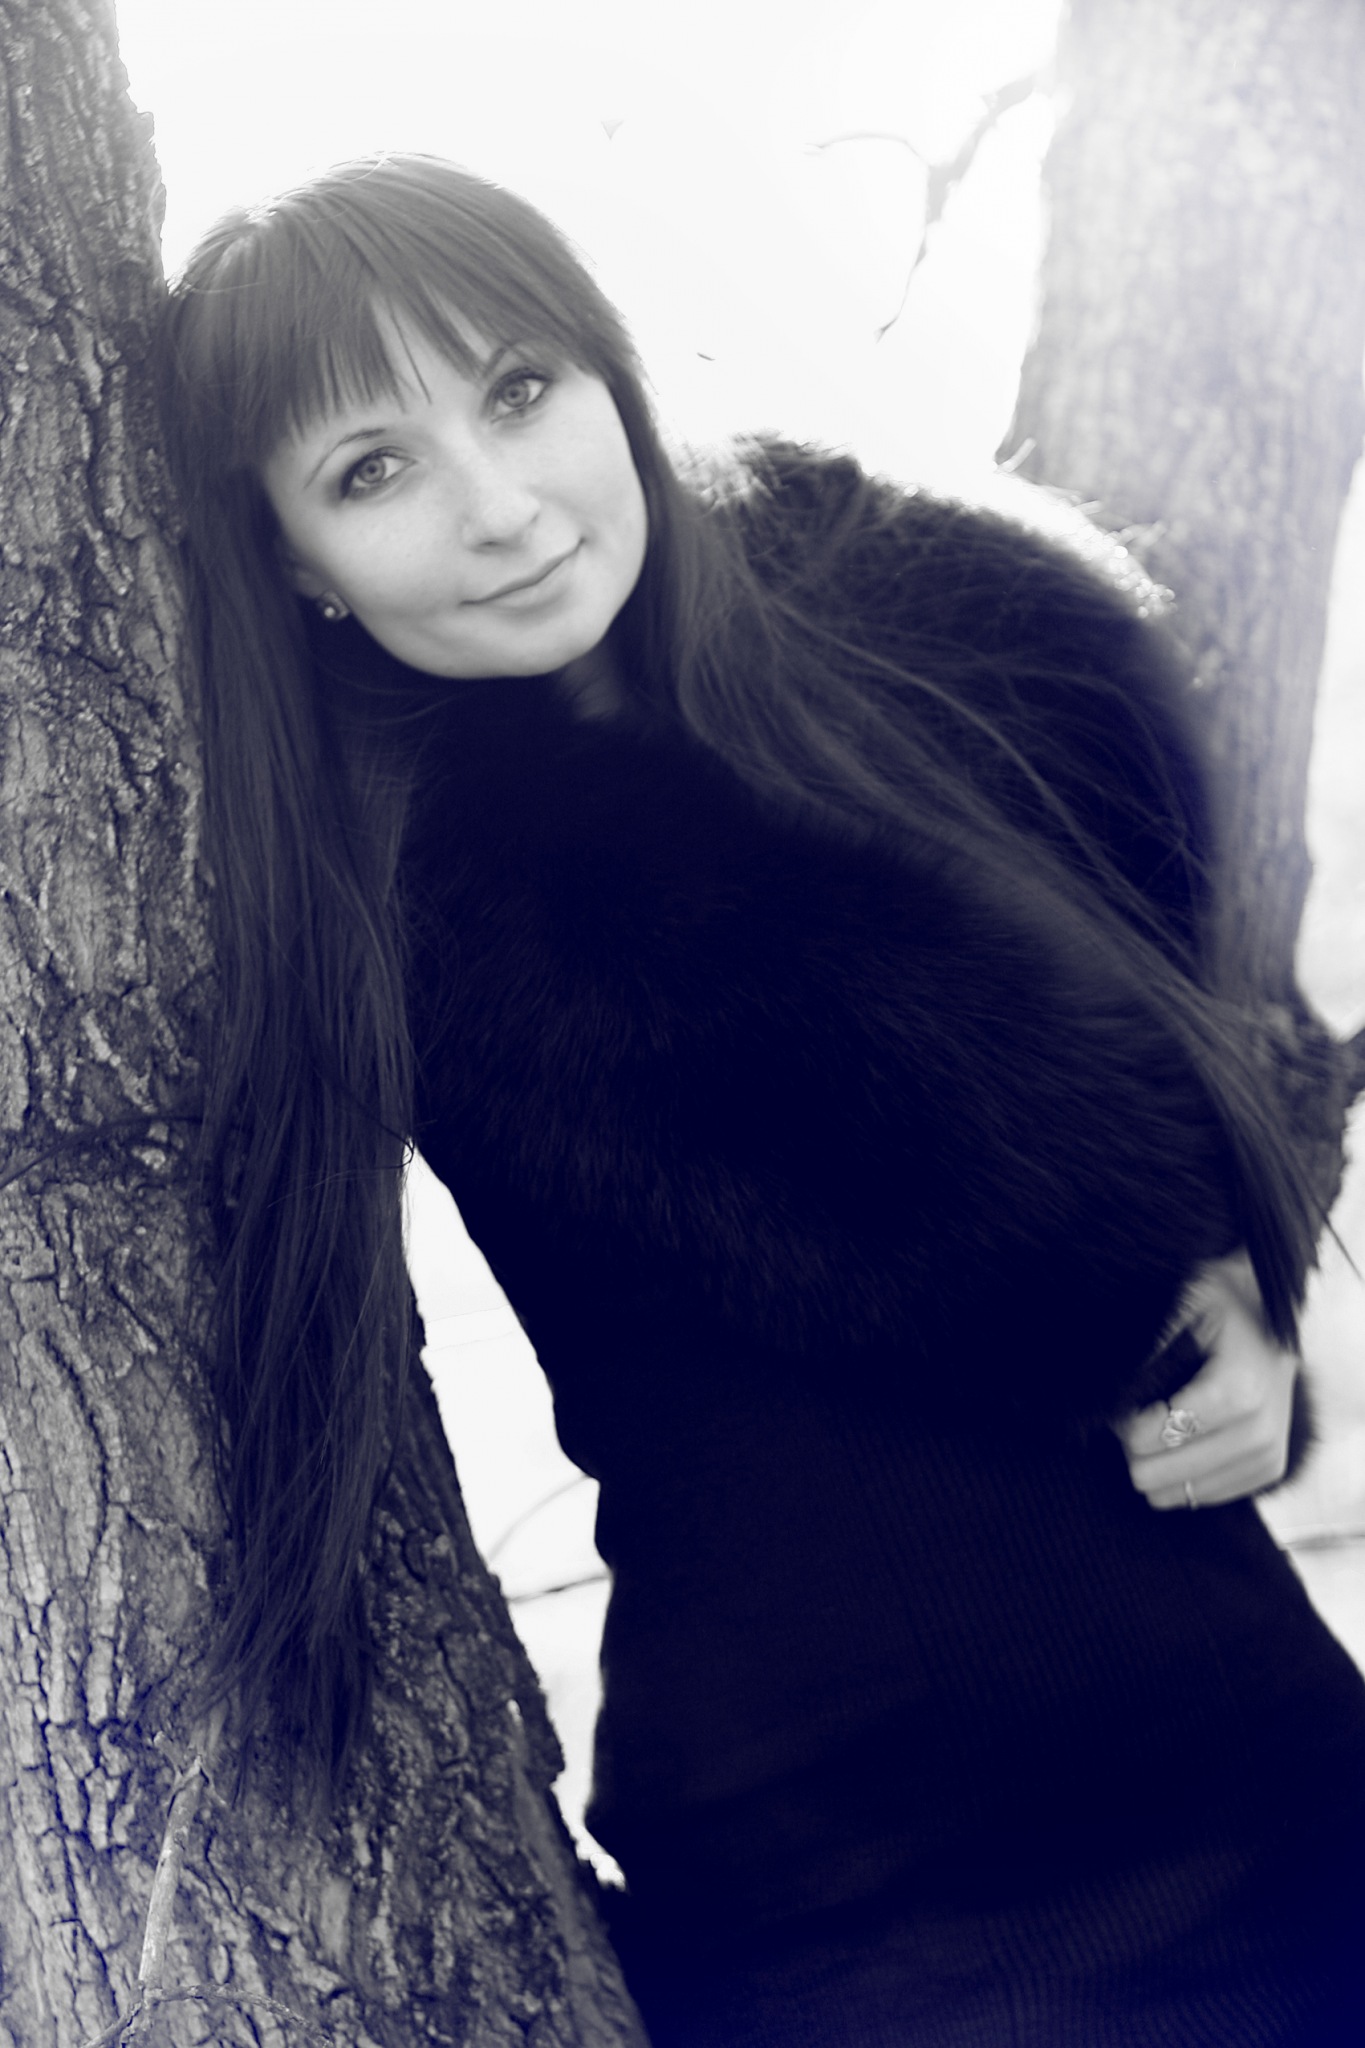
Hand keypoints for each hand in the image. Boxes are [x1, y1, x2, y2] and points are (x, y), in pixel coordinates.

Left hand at [1113, 1252, 1299, 1509]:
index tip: (1121, 1399)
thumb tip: (1104, 1385)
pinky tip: (1177, 1439)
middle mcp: (1259, 1432)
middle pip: (1158, 1474)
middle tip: (1134, 1412)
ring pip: (1173, 1494)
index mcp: (1240, 1389)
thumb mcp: (1182, 1304)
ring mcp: (1266, 1457)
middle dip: (1133, 1447)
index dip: (1125, 1423)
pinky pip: (1197, 1497)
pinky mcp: (1267, 1472)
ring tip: (1156, 1424)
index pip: (1160, 1433)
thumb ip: (1147, 1345)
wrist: (1269, 1317)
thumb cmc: (1219, 1307)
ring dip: (1154, 1462)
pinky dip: (1176, 1474)